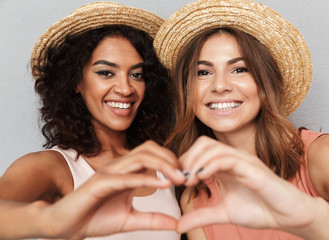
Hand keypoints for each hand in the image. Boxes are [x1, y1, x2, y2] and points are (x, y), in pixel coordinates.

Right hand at [39, 141, 184, 238]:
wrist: (65, 226)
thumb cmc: (94, 218)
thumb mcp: (129, 220)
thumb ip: (152, 220)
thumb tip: (176, 223)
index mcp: (127, 172)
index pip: (153, 155)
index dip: (171, 161)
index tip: (187, 176)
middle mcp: (119, 167)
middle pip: (149, 149)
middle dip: (171, 159)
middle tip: (186, 175)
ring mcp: (109, 173)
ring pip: (140, 157)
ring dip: (163, 165)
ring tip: (179, 178)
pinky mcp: (100, 183)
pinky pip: (127, 176)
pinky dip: (147, 178)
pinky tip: (163, 184)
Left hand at [177, 136, 315, 232]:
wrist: (287, 217)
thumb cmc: (260, 211)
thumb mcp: (223, 214)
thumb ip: (201, 216)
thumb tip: (178, 225)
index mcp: (225, 166)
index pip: (199, 151)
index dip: (185, 163)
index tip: (177, 181)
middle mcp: (233, 159)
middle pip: (204, 143)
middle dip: (188, 158)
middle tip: (181, 178)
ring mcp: (243, 161)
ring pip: (213, 148)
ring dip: (196, 161)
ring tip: (189, 179)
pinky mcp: (252, 168)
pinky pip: (228, 158)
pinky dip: (211, 165)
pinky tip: (202, 177)